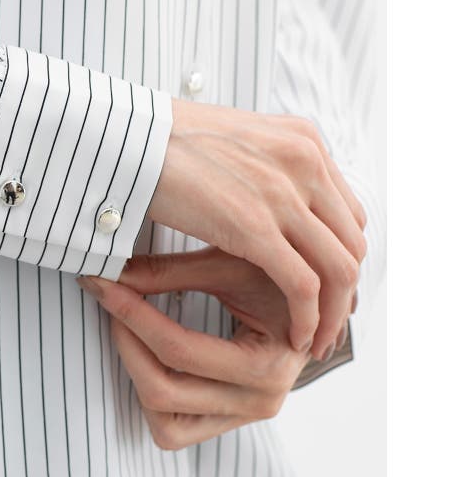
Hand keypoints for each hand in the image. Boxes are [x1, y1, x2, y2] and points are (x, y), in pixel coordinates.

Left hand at [77, 248, 353, 449]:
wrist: (315, 300)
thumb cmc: (276, 274)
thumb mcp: (227, 265)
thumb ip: (167, 272)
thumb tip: (108, 273)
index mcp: (269, 366)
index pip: (178, 349)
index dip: (131, 315)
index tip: (102, 284)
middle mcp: (260, 402)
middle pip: (162, 391)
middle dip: (125, 342)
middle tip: (110, 300)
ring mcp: (243, 418)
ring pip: (162, 419)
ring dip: (134, 371)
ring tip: (127, 326)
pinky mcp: (226, 422)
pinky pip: (172, 428)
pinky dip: (151, 396)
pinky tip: (147, 353)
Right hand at [149, 99, 365, 357]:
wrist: (125, 136)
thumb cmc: (159, 141)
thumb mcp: (229, 144)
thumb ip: (256, 166)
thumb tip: (253, 193)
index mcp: (300, 140)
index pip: (346, 210)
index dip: (340, 254)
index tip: (325, 287)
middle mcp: (303, 161)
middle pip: (350, 241)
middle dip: (344, 290)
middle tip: (328, 322)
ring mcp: (283, 193)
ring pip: (338, 268)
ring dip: (332, 312)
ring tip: (315, 340)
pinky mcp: (256, 225)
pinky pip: (303, 285)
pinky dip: (306, 317)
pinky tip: (295, 336)